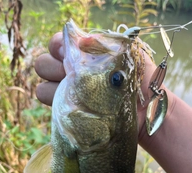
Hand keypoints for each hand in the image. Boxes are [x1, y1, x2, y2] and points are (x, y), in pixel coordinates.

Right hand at [35, 32, 167, 143]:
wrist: (148, 113)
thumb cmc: (142, 83)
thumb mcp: (128, 56)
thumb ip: (104, 44)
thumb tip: (79, 39)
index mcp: (86, 57)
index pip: (59, 45)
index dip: (59, 46)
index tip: (67, 53)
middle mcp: (74, 75)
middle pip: (44, 64)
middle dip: (53, 67)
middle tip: (69, 75)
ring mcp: (71, 95)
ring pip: (43, 87)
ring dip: (53, 88)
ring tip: (73, 94)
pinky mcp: (71, 114)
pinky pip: (51, 106)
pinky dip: (56, 104)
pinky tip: (72, 106)